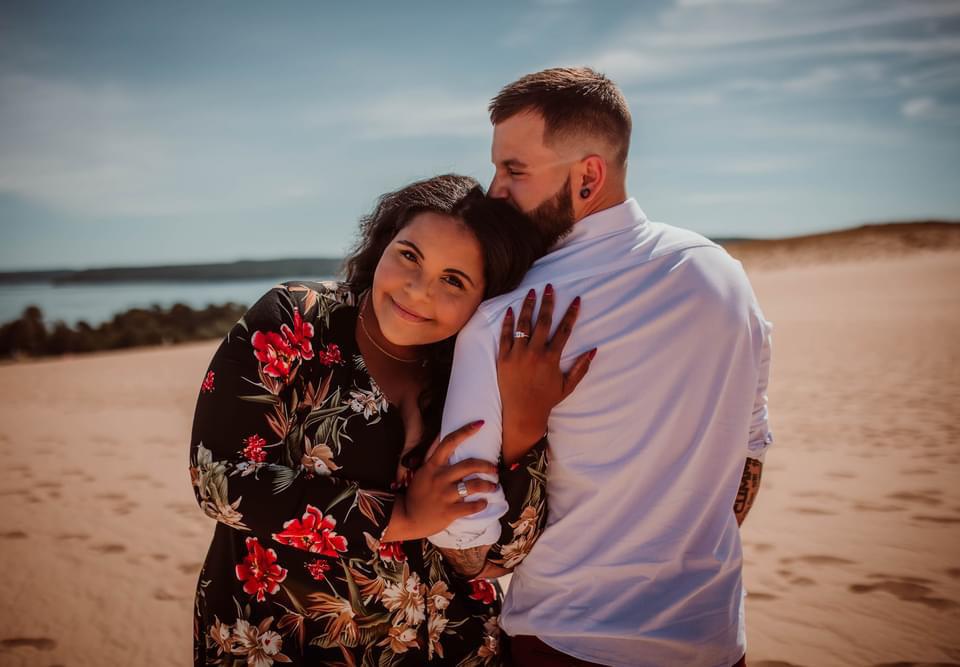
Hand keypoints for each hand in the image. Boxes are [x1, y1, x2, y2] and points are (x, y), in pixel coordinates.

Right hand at [384, 421, 498, 541]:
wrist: (406, 517)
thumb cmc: (416, 493)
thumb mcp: (422, 472)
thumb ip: (434, 456)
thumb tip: (442, 434)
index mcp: (433, 466)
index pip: (449, 442)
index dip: (465, 431)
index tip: (480, 423)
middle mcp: (440, 478)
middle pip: (469, 465)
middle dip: (486, 465)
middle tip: (495, 469)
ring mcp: (444, 495)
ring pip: (474, 485)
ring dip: (488, 485)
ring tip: (493, 487)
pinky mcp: (449, 512)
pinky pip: (471, 507)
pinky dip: (481, 504)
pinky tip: (484, 502)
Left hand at [498, 285, 594, 464]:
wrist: (522, 413)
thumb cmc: (546, 400)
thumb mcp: (567, 385)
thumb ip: (581, 367)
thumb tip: (594, 350)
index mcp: (551, 359)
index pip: (564, 330)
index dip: (571, 314)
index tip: (576, 299)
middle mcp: (534, 353)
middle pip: (543, 322)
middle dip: (548, 303)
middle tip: (550, 287)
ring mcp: (517, 355)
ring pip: (523, 325)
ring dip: (528, 307)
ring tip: (531, 292)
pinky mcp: (503, 358)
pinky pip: (505, 336)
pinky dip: (507, 322)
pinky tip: (510, 309)